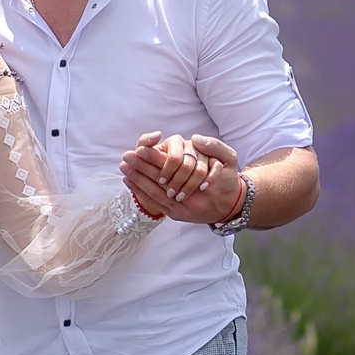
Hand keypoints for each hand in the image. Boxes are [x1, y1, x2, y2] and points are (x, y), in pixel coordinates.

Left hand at [122, 132, 243, 224]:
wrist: (232, 207)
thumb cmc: (228, 180)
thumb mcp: (229, 159)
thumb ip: (214, 146)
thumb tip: (195, 139)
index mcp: (198, 178)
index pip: (171, 166)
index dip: (153, 158)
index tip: (138, 150)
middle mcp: (187, 195)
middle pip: (159, 180)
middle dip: (141, 168)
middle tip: (125, 158)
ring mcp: (180, 208)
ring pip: (154, 193)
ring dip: (137, 180)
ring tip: (123, 170)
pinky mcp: (176, 215)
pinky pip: (154, 203)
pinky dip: (140, 192)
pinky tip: (129, 182)